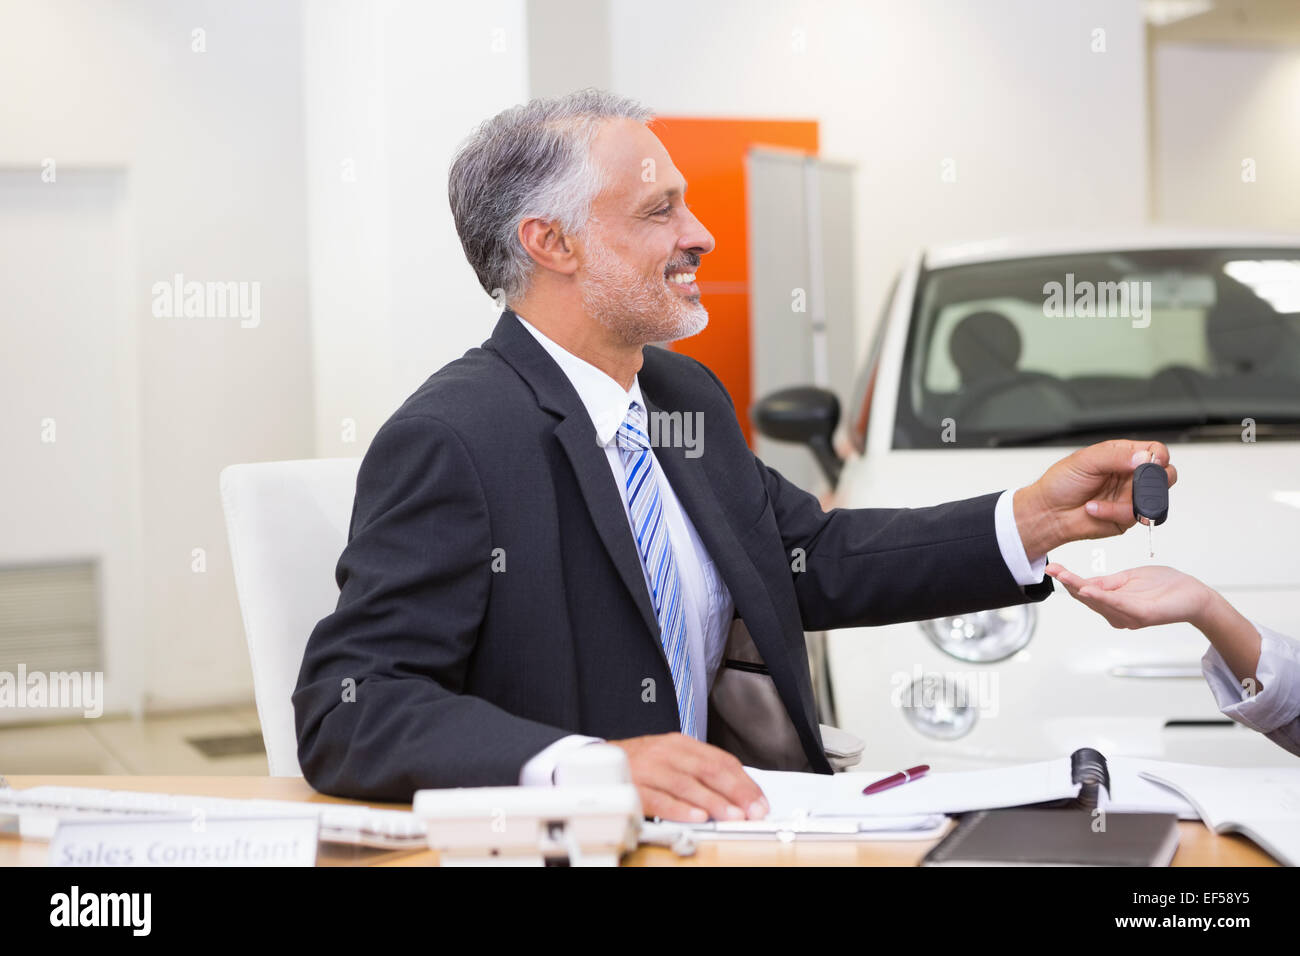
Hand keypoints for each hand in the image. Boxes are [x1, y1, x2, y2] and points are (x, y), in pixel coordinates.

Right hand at [608, 733, 769, 821]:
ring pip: (687, 784)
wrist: (597, 762)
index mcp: (681, 744)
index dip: (743, 782)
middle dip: (734, 792)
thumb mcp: (672, 759)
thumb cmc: (641, 764)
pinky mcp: (633, 786)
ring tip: (731, 816)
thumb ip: (700, 772)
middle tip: (751, 811)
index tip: (759, 801)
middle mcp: (667, 752)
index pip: (720, 761)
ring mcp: (649, 768)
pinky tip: (695, 816)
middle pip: (708, 770)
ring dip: (712, 801)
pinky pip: (659, 798)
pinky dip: (679, 808)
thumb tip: (737, 795)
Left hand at [1014, 440, 1178, 561]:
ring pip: (1154, 499)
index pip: (1155, 451)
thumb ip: (1116, 457)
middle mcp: (1130, 476)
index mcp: (1122, 456)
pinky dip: (1114, 513)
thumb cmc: (1061, 483)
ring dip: (1127, 501)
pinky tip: (1095, 509)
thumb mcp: (1086, 460)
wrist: (1049, 512)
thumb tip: (1144, 458)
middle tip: (1137, 484)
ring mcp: (1130, 497)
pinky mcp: (1126, 517)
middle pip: (1165, 475)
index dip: (1159, 456)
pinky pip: (1135, 516)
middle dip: (1155, 481)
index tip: (1153, 462)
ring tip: (1098, 499)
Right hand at [1045, 562, 1210, 628]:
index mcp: (1113, 603)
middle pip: (1087, 597)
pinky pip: (1117, 605)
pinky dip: (1101, 598)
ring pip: (1098, 601)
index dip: (1068, 579)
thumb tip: (1083, 582)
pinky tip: (1089, 590)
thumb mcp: (1129, 578)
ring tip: (1064, 577)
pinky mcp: (1142, 615)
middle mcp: (1117, 614)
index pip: (1085, 590)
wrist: (1194, 595)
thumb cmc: (1166, 586)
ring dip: (1080, 589)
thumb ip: (1107, 582)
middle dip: (1069, 583)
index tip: (1052, 567)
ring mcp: (1128, 616)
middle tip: (1053, 570)